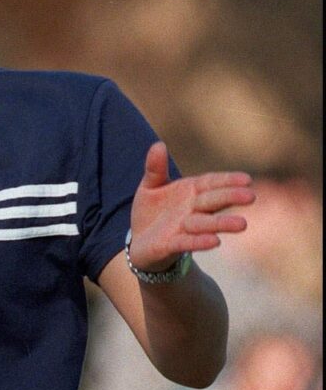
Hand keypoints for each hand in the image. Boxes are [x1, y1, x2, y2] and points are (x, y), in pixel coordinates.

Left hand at [128, 142, 255, 271]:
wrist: (139, 241)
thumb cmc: (151, 211)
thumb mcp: (150, 186)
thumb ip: (155, 168)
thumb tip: (158, 144)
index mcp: (190, 192)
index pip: (211, 184)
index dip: (228, 181)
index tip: (247, 179)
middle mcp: (192, 210)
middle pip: (212, 201)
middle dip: (229, 198)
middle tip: (251, 196)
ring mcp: (184, 228)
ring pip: (204, 224)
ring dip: (221, 224)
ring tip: (242, 224)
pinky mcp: (171, 245)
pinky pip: (187, 242)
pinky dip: (199, 241)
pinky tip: (215, 242)